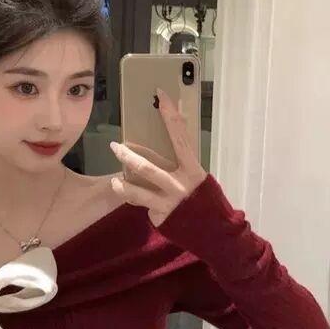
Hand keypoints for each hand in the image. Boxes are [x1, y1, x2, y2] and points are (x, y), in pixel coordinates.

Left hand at [109, 88, 207, 226]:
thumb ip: (182, 164)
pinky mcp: (161, 217)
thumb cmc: (206, 200)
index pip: (180, 136)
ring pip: (137, 191)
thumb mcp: (199, 178)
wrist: (215, 232)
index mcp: (193, 169)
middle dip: (128, 156)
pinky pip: (142, 205)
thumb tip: (162, 143)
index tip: (160, 96)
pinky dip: (135, 200)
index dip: (170, 115)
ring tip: (114, 180)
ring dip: (122, 185)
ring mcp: (168, 202)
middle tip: (115, 146)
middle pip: (148, 167)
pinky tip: (131, 198)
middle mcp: (180, 185)